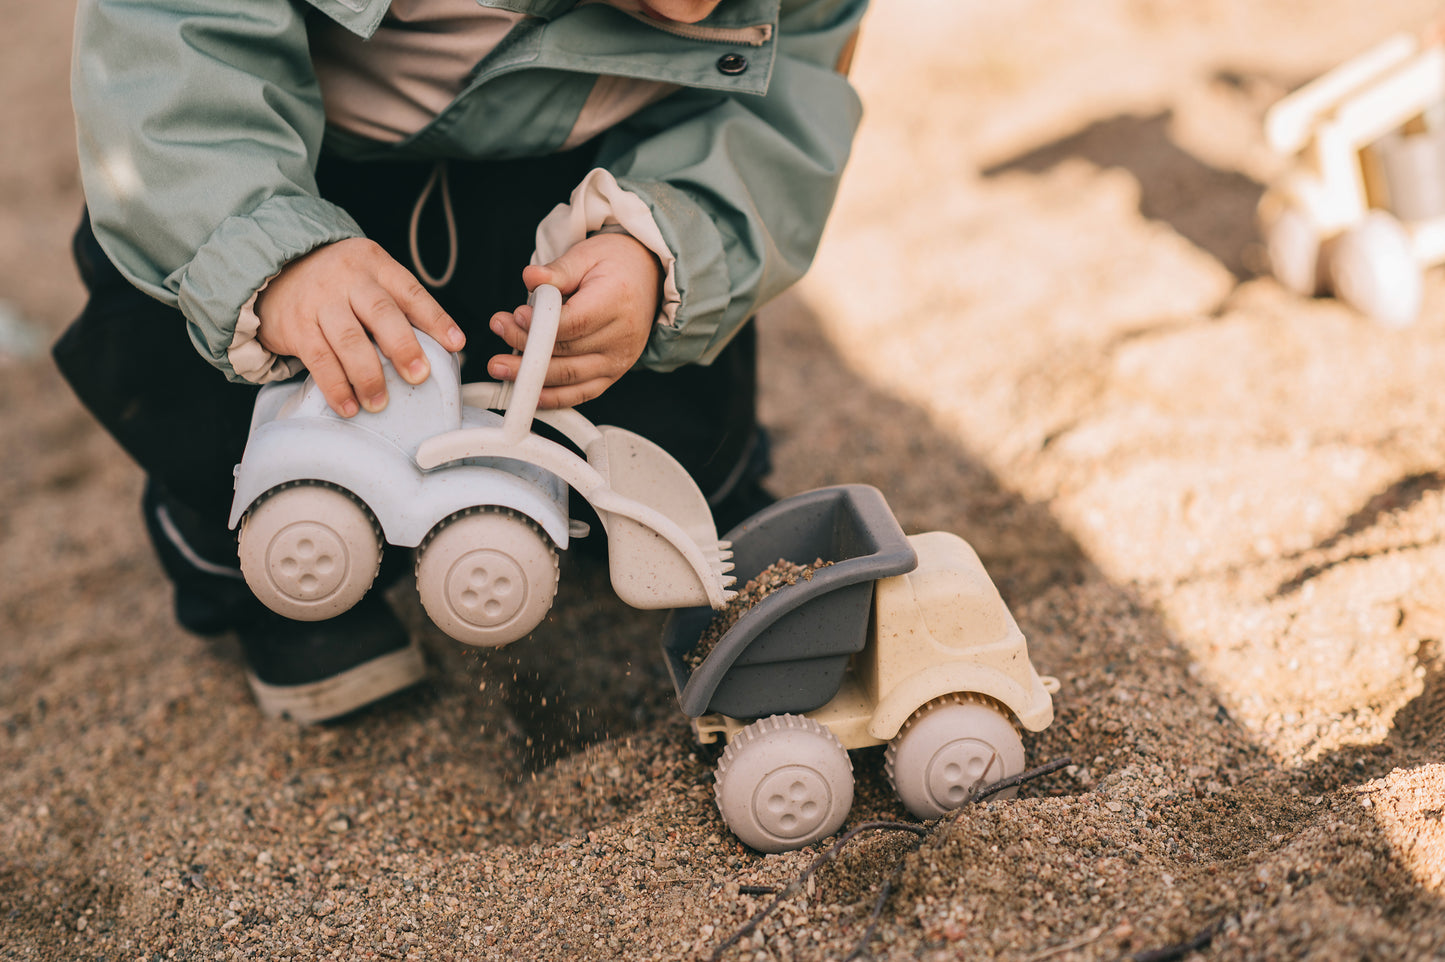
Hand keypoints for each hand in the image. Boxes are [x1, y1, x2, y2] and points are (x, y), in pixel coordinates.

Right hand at [254, 238, 465, 416]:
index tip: (455, 344)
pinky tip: (348, 405)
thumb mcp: (371, 278)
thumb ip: (401, 305)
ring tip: (380, 402)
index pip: (411, 291)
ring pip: (349, 340)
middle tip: (418, 375)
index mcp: (375, 265)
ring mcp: (320, 302)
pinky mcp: (297, 326)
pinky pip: (319, 359)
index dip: (435, 319)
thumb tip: (446, 346)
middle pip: (381, 312)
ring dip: (368, 375)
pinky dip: (335, 386)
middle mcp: (348, 279)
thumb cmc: (339, 283)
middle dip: (403, 346)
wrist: (277, 271)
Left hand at [486, 232, 660, 408]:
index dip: (541, 324)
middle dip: (526, 346)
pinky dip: (553, 398)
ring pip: (569, 377)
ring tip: (500, 365)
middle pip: (567, 351)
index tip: (516, 316)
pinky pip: (581, 394)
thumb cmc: (616, 264)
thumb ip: (557, 270)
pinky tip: (528, 394)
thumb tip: (530, 278)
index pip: (575, 322)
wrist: (649, 278)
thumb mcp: (587, 254)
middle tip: (498, 330)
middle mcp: (622, 336)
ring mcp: (619, 360)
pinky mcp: (613, 374)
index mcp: (617, 301)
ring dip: (530, 376)